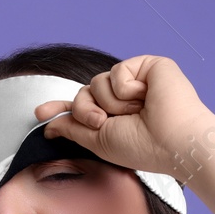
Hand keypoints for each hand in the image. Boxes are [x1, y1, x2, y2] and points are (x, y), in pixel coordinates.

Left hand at [35, 54, 214, 179]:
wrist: (175, 142)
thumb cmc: (143, 147)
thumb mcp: (99, 142)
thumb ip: (73, 130)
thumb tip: (49, 125)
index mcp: (112, 116)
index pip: (81, 107)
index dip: (59, 108)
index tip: (39, 113)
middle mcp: (122, 97)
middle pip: (83, 94)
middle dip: (87, 110)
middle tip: (105, 122)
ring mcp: (135, 80)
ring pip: (96, 82)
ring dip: (111, 103)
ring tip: (135, 113)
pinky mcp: (148, 66)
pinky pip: (117, 71)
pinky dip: (127, 88)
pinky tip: (146, 96)